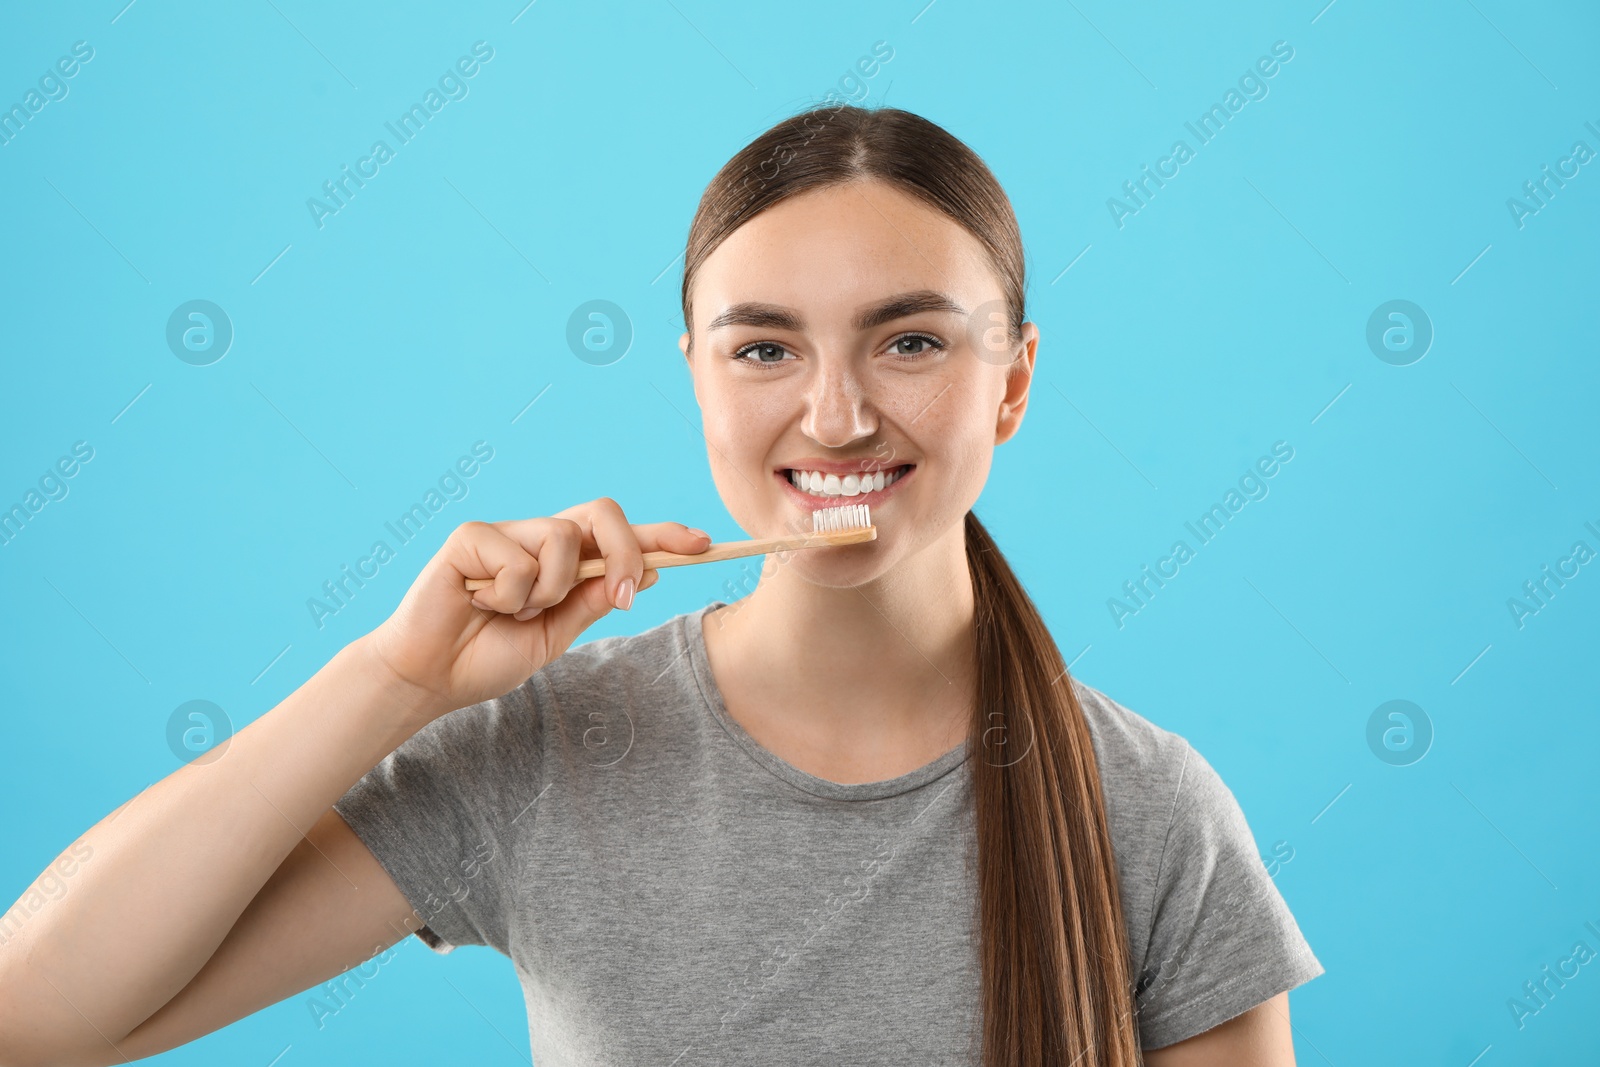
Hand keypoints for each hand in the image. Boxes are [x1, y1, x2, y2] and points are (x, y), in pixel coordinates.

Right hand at [359, 497, 710, 719]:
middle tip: (623, 596)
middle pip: (601, 513)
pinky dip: (508, 595)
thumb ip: (594, 602)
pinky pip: (518, 558)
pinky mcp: (471, 536)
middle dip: (627, 551)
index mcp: (562, 561)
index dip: (662, 534)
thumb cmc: (487, 656)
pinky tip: (478, 604)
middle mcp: (537, 538)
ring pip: (561, 538)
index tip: (706, 543)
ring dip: (548, 591)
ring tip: (511, 613)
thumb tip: (650, 572)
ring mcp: (505, 532)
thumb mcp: (555, 636)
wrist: (431, 678)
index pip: (618, 536)